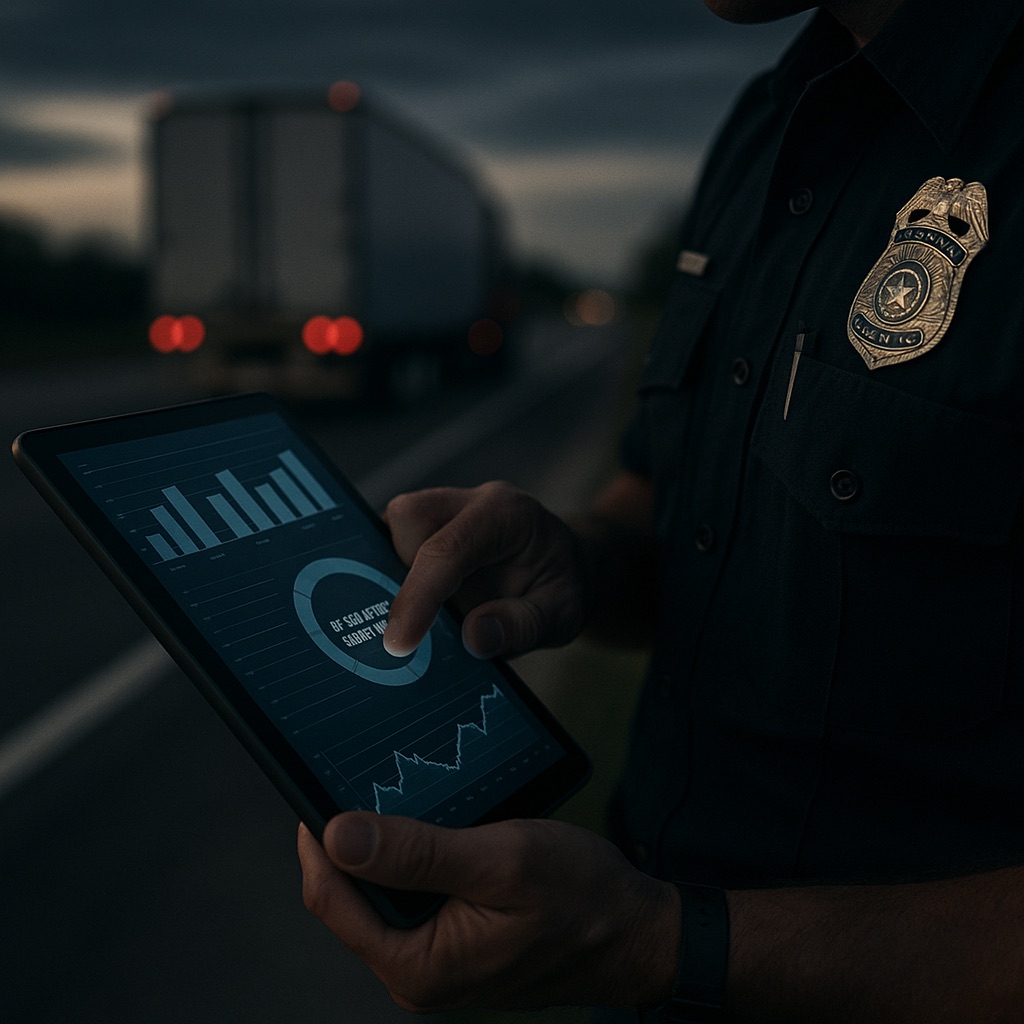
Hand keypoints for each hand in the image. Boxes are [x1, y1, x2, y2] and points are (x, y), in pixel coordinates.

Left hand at [297, 813, 678, 1012]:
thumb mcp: (501, 861)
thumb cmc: (580, 897)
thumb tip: (337, 836)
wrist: (635, 932)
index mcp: (418, 967)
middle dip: (349, 841)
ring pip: (381, 894)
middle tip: (359, 780)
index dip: (315, 841)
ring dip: (383, 846)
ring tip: (394, 795)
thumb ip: (418, 852)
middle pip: (350, 898)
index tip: (314, 786)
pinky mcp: (453, 942)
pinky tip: (429, 823)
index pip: (332, 901)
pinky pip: (412, 897)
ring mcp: (435, 960)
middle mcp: (417, 972)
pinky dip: (413, 857)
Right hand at [381, 482, 587, 659]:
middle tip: (413, 630)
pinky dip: (391, 578)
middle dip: (400, 574)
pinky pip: (392, 544)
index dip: (419, 595)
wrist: (565, 566)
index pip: (449, 548)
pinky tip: (405, 615)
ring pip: (392, 528)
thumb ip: (523, 625)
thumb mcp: (564, 615)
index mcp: (507, 514)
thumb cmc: (563, 585)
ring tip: (409, 626)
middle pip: (408, 519)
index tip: (398, 643)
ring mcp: (445, 511)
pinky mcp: (427, 529)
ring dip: (392, 576)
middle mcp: (470, 503)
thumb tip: (473, 638)